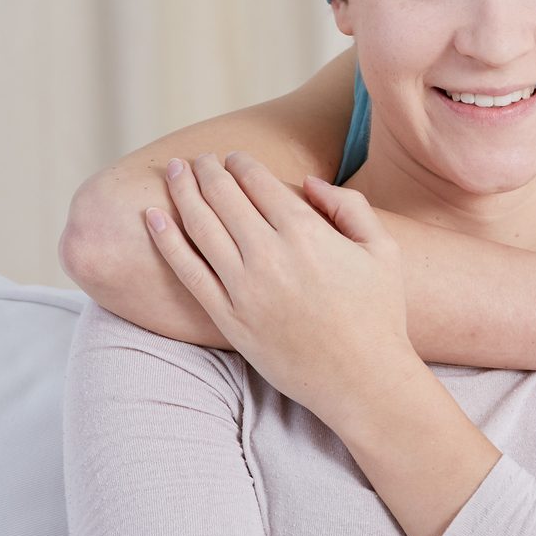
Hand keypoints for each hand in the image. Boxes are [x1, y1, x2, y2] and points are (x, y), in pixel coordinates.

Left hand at [144, 152, 418, 430]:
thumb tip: (308, 182)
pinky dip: (165, 240)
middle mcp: (269, 255)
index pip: (259, 183)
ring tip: (173, 172)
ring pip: (200, 227)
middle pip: (223, 197)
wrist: (362, 378)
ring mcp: (244, 288)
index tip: (234, 157)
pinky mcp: (228, 318)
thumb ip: (349, 205)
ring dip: (182, 193)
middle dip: (207, 171)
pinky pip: (187, 271)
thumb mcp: (383, 249)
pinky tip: (152, 217)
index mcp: (307, 233)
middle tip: (199, 159)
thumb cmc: (379, 313)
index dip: (241, 164)